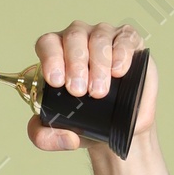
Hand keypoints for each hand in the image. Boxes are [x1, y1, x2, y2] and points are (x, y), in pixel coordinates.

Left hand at [27, 22, 155, 152]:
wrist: (118, 125)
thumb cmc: (85, 119)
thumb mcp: (58, 132)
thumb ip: (45, 137)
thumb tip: (66, 138)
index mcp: (57, 53)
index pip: (48, 43)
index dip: (51, 58)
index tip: (56, 81)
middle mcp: (79, 39)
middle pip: (74, 37)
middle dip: (75, 64)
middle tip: (78, 90)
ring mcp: (104, 36)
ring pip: (98, 37)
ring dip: (98, 64)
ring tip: (98, 91)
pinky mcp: (128, 41)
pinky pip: (124, 39)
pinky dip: (121, 54)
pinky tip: (118, 71)